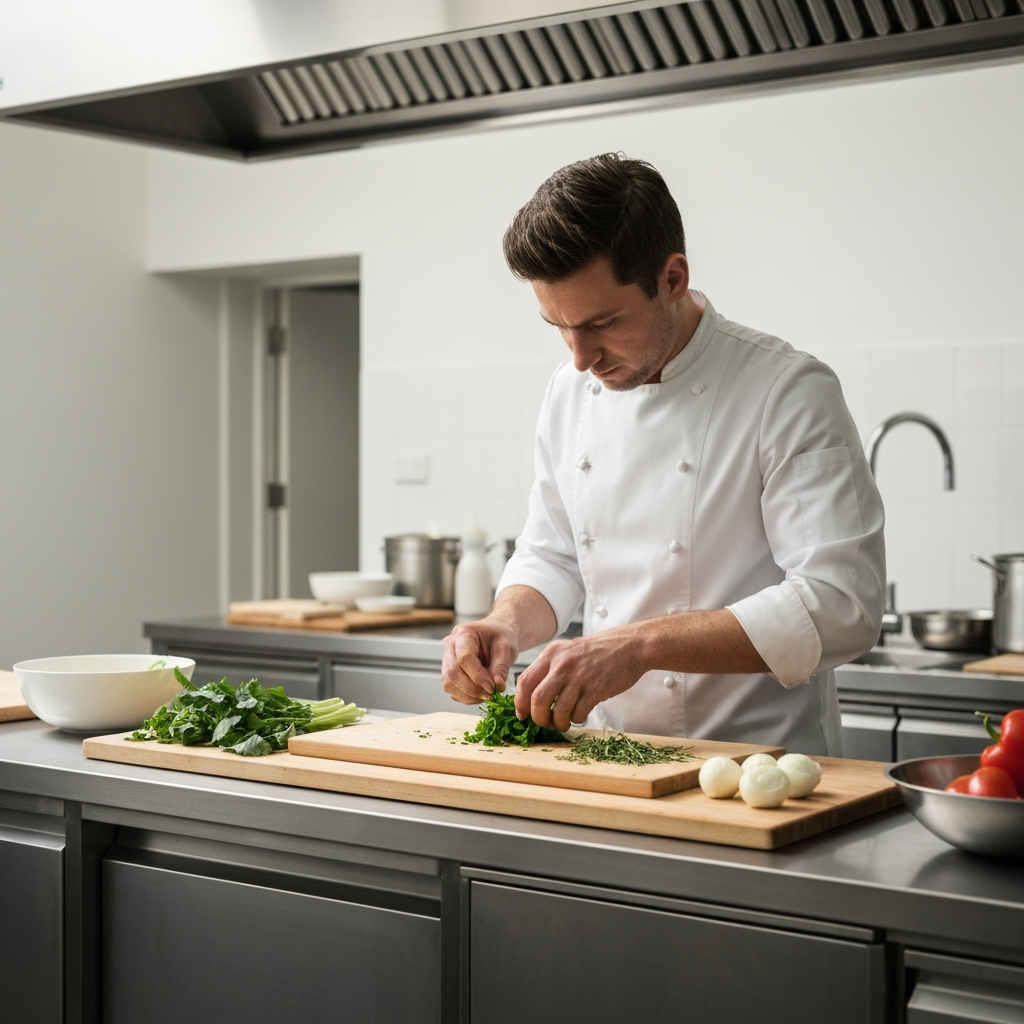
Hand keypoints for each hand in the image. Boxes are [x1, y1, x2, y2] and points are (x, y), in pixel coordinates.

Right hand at [442, 619, 519, 704]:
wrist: (498, 634)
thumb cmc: (501, 636)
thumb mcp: (507, 648)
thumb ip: (501, 667)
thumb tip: (497, 686)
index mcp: (464, 633)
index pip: (464, 658)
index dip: (477, 676)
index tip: (492, 687)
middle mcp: (451, 645)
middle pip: (453, 672)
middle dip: (472, 689)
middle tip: (489, 694)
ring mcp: (447, 659)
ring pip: (449, 684)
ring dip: (467, 695)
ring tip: (486, 696)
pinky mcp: (449, 672)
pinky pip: (452, 689)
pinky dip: (465, 696)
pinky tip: (479, 694)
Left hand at [513, 626, 648, 732]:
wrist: (630, 646)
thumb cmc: (598, 651)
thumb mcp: (568, 650)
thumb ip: (550, 668)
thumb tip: (532, 696)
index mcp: (551, 654)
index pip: (524, 681)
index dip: (520, 703)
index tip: (523, 715)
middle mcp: (562, 664)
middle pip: (537, 700)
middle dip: (538, 718)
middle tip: (545, 723)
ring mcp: (579, 677)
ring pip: (557, 711)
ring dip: (558, 723)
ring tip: (563, 722)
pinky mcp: (596, 689)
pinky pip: (578, 713)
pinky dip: (577, 719)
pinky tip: (581, 714)